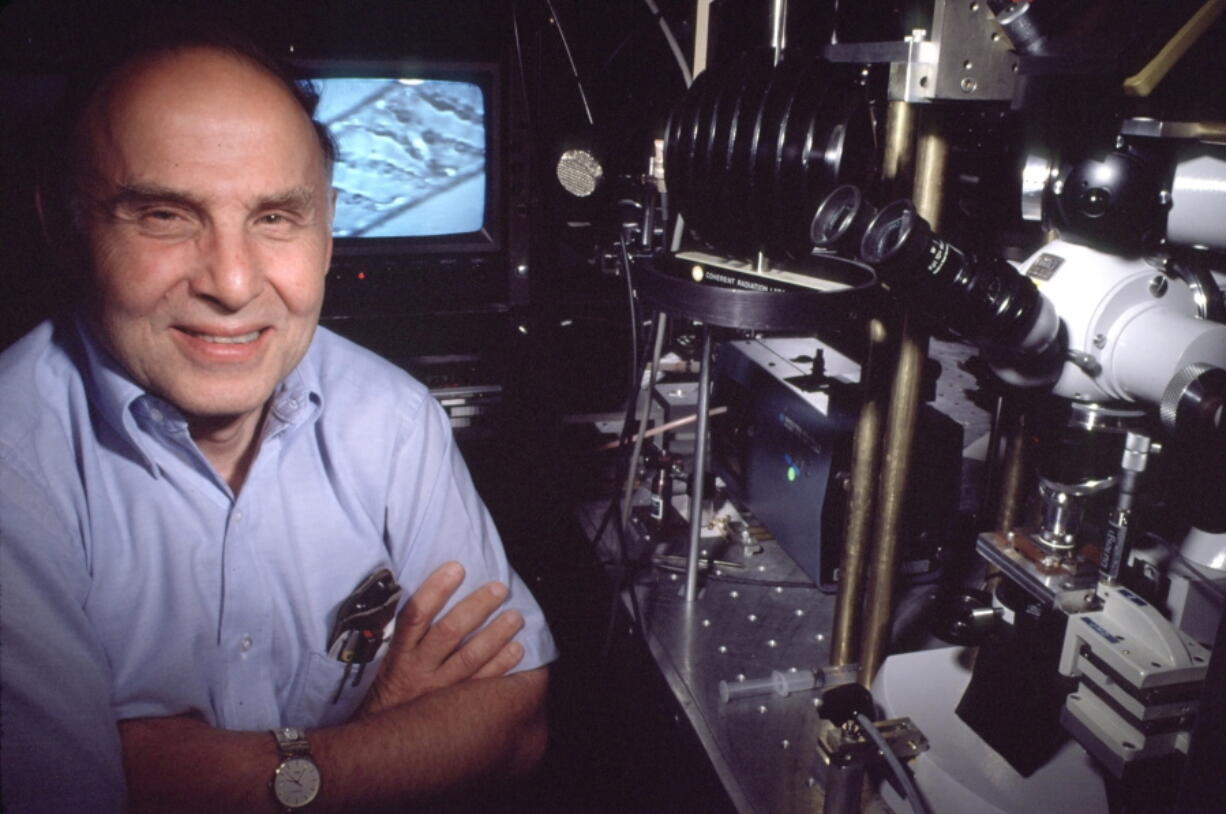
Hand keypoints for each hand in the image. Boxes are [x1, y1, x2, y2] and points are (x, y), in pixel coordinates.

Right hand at [358, 562, 524, 716]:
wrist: (379, 742)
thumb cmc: (386, 688)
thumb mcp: (383, 660)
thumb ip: (403, 633)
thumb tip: (424, 593)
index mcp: (398, 652)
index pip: (415, 615)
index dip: (435, 590)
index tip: (456, 568)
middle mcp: (417, 669)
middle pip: (449, 632)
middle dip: (476, 608)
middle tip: (498, 589)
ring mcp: (438, 690)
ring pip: (469, 658)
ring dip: (495, 635)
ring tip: (515, 617)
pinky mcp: (453, 708)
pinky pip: (481, 685)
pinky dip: (501, 666)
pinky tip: (517, 650)